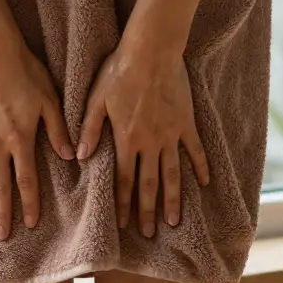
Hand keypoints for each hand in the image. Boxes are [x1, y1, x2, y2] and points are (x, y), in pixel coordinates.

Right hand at [0, 44, 73, 239]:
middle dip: (3, 213)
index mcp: (21, 139)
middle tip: (3, 237)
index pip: (26, 180)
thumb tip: (71, 156)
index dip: (29, 203)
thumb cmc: (25, 72)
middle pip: (0, 186)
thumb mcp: (50, 99)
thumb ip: (58, 130)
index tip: (31, 224)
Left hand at [77, 41, 208, 236]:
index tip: (123, 224)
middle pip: (148, 184)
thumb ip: (88, 130)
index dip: (122, 203)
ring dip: (172, 199)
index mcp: (126, 139)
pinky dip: (200, 167)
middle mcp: (150, 142)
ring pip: (172, 173)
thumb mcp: (95, 100)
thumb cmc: (118, 71)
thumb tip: (78, 158)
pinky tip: (204, 183)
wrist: (152, 49)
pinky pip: (195, 150)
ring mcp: (171, 134)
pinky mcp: (186, 122)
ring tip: (173, 220)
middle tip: (147, 233)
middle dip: (147, 210)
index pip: (123, 179)